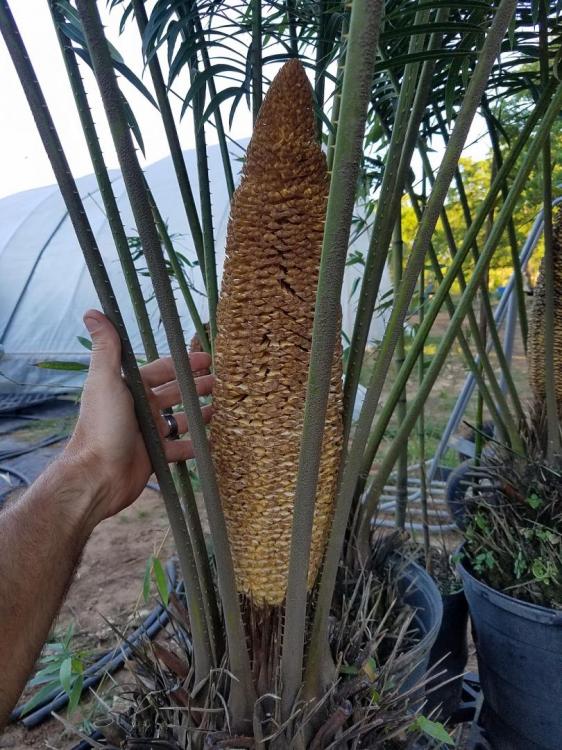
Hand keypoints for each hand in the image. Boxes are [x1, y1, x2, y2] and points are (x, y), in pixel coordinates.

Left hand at [64, 309, 212, 525]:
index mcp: (131, 389)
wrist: (97, 476)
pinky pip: (182, 448)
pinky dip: (198, 445)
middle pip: (176, 393)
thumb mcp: (105, 381)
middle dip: (199, 387)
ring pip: (182, 419)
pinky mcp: (157, 456)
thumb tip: (93, 312)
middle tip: (224, 382)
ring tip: (225, 408)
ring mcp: (149, 433)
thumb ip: (106, 348)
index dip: (185, 363)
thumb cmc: (101, 426)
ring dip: (201, 413)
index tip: (209, 358)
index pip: (163, 370)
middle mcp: (141, 408)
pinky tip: (215, 440)